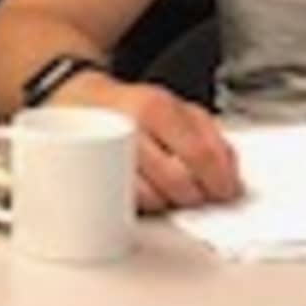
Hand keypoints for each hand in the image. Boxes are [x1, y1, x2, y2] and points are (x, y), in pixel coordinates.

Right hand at [63, 74, 242, 211]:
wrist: (75, 101)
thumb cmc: (131, 108)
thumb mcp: (179, 108)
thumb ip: (211, 137)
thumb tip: (230, 173)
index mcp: (157, 108)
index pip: (200, 155)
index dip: (220, 180)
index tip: (225, 190)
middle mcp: (129, 129)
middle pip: (178, 180)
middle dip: (196, 194)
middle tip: (199, 193)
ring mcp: (106, 154)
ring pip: (153, 197)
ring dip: (169, 201)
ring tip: (170, 190)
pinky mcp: (92, 176)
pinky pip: (128, 203)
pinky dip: (145, 204)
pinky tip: (148, 192)